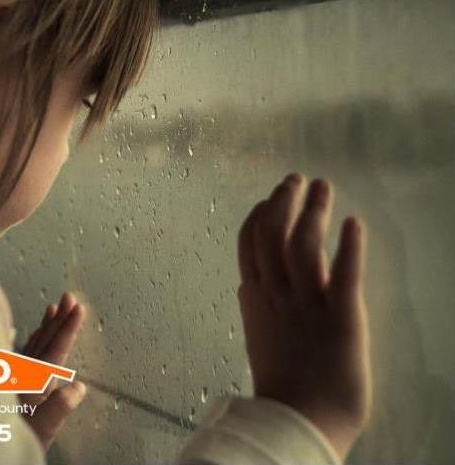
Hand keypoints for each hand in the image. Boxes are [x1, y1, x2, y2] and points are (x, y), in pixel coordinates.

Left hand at [19, 291, 86, 451]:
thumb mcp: (40, 432)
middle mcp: (19, 377)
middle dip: (58, 319)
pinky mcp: (3, 386)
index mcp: (30, 385)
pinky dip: (24, 342)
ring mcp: (10, 380)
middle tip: (70, 296)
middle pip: (42, 343)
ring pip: (29, 346)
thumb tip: (78, 386)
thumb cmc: (9, 444)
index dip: (67, 328)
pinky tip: (19, 333)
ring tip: (53, 308)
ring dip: (43, 327)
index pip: (53, 351)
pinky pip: (17, 356)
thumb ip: (57, 410)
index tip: (78, 306)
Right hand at [237, 173, 371, 460]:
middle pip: (274, 234)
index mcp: (256, 298)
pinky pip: (345, 275)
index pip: (249, 243)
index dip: (259, 215)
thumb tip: (244, 282)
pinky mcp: (342, 318)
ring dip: (313, 211)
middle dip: (283, 201)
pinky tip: (354, 223)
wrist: (300, 421)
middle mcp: (277, 295)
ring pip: (304, 246)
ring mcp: (308, 305)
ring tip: (322, 187)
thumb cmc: (281, 382)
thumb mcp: (258, 335)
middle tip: (295, 179)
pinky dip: (350, 246)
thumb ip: (254, 304)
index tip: (270, 196)